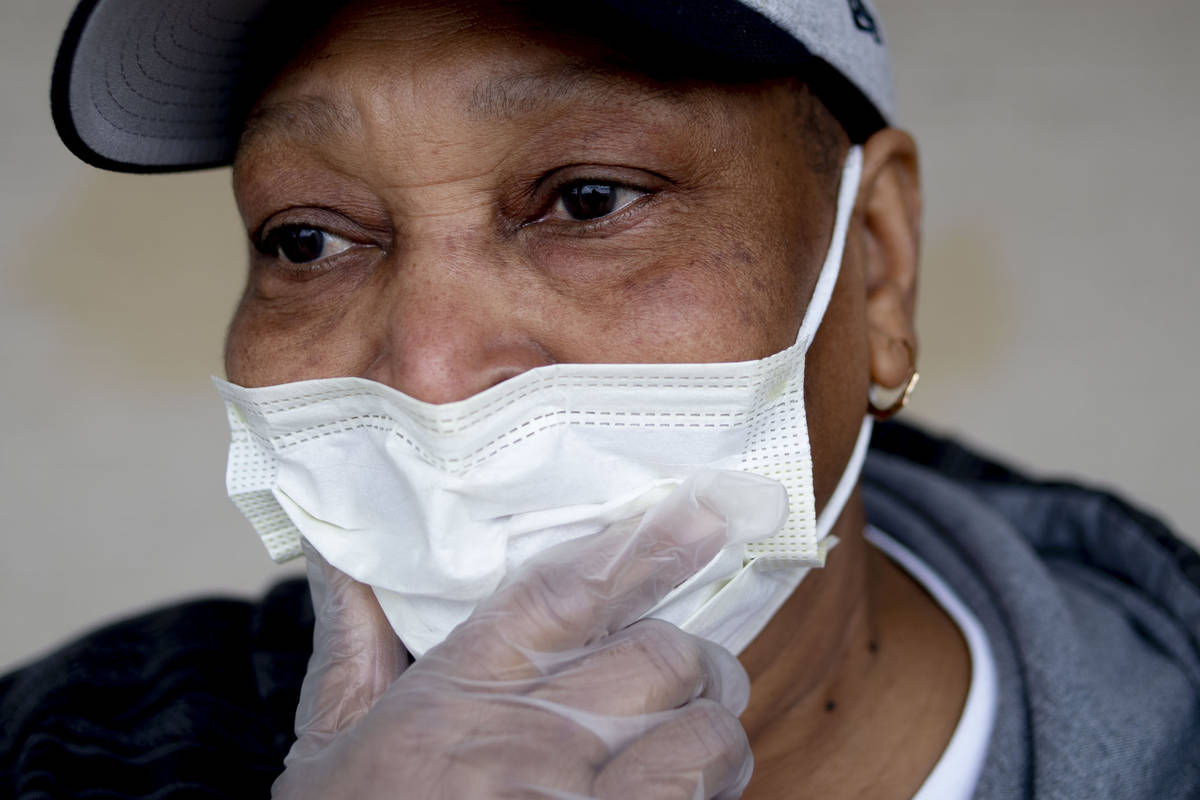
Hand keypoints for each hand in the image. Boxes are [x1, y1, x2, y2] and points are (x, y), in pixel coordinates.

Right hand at [275, 470, 785, 798]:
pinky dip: (706, 794)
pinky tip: (680, 798)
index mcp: (462, 688)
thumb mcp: (329, 739)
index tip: (701, 519)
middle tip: (684, 676)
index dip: (646, 548)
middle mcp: (528, 738)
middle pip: (660, 656)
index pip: (571, 590)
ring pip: (700, 735)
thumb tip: (332, 545)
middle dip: (689, 663)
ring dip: (709, 736)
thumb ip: (351, 637)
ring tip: (694, 742)